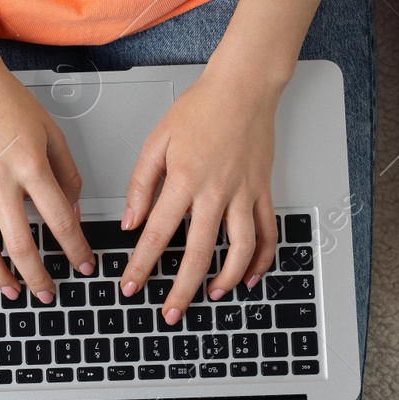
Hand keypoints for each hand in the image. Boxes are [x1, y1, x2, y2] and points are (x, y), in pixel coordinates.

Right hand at [0, 61, 94, 300]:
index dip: (75, 249)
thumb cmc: (8, 102)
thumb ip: (66, 174)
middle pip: (21, 243)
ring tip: (12, 291)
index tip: (84, 266)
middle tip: (48, 293)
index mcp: (31, 165)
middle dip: (38, 275)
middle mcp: (0, 180)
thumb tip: (73, 212)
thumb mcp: (52, 133)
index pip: (60, 220)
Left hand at [118, 0, 333, 324]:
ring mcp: (244, 194)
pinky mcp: (263, 191)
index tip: (131, 286)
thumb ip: (140, 185)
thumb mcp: (156, 142)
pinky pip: (268, 232)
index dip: (142, 265)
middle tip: (170, 312)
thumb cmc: (200, 109)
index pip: (158, 234)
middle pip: (199, 252)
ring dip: (227, 278)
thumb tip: (130, 222)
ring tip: (213, 295)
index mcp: (184, 180)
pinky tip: (250, 276)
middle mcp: (216, 191)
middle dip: (182, 289)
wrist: (243, 87)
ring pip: (240, 248)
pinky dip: (262, 259)